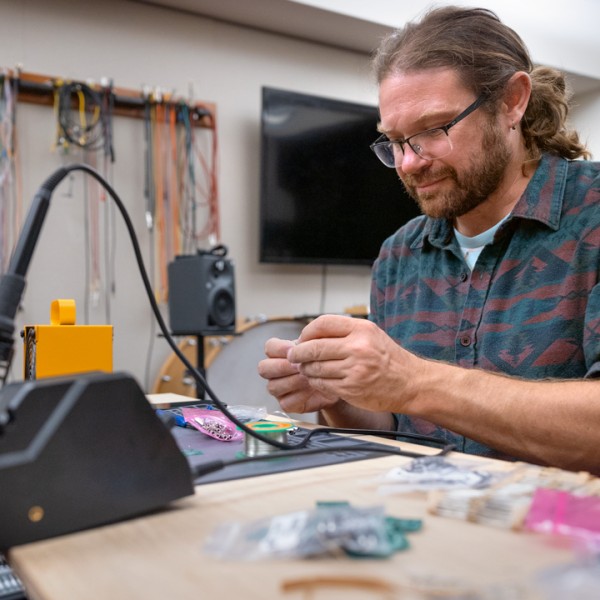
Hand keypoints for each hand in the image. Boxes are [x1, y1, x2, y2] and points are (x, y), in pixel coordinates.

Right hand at [258, 337, 339, 413]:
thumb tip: (303, 343)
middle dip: (282, 366)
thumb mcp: (319, 347)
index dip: (279, 348)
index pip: (269, 348)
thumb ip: (309, 344)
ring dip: (292, 381)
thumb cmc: (325, 361)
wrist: (337, 379)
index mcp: (279, 354)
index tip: (294, 349)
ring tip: (309, 377)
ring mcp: (279, 389)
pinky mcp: (287, 404)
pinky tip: (312, 388)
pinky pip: (285, 402)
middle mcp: (274, 372)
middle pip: (264, 368)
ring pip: (273, 386)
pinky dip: (299, 396)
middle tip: (299, 366)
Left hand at [287, 314, 416, 411]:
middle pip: (314, 347)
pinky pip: (322, 384)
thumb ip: (343, 332)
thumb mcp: (370, 334)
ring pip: (315, 368)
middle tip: (294, 356)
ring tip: (306, 369)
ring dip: (306, 369)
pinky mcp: (351, 389)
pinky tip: (318, 380)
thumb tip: (310, 335)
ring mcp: (354, 370)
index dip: (307, 332)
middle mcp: (358, 348)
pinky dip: (316, 382)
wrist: (410, 383)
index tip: (302, 339)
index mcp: (361, 329)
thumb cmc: (388, 358)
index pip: (322, 324)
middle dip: (299, 353)